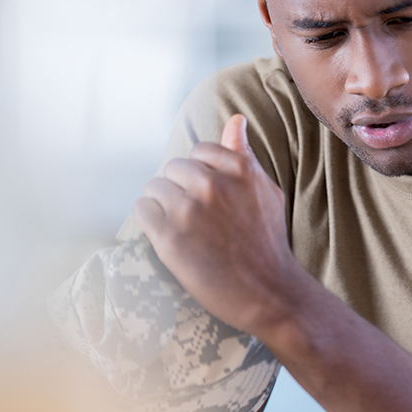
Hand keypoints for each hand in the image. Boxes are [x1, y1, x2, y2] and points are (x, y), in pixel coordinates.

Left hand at [132, 114, 297, 333]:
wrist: (269, 292)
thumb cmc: (268, 241)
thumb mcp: (266, 190)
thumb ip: (244, 154)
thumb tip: (236, 120)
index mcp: (239, 169)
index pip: (198, 151)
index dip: (200, 174)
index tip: (208, 197)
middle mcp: (213, 185)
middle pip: (173, 168)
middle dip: (179, 189)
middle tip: (194, 217)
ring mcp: (189, 210)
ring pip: (154, 188)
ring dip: (162, 205)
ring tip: (181, 227)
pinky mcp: (169, 237)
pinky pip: (142, 211)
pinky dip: (149, 222)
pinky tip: (167, 236)